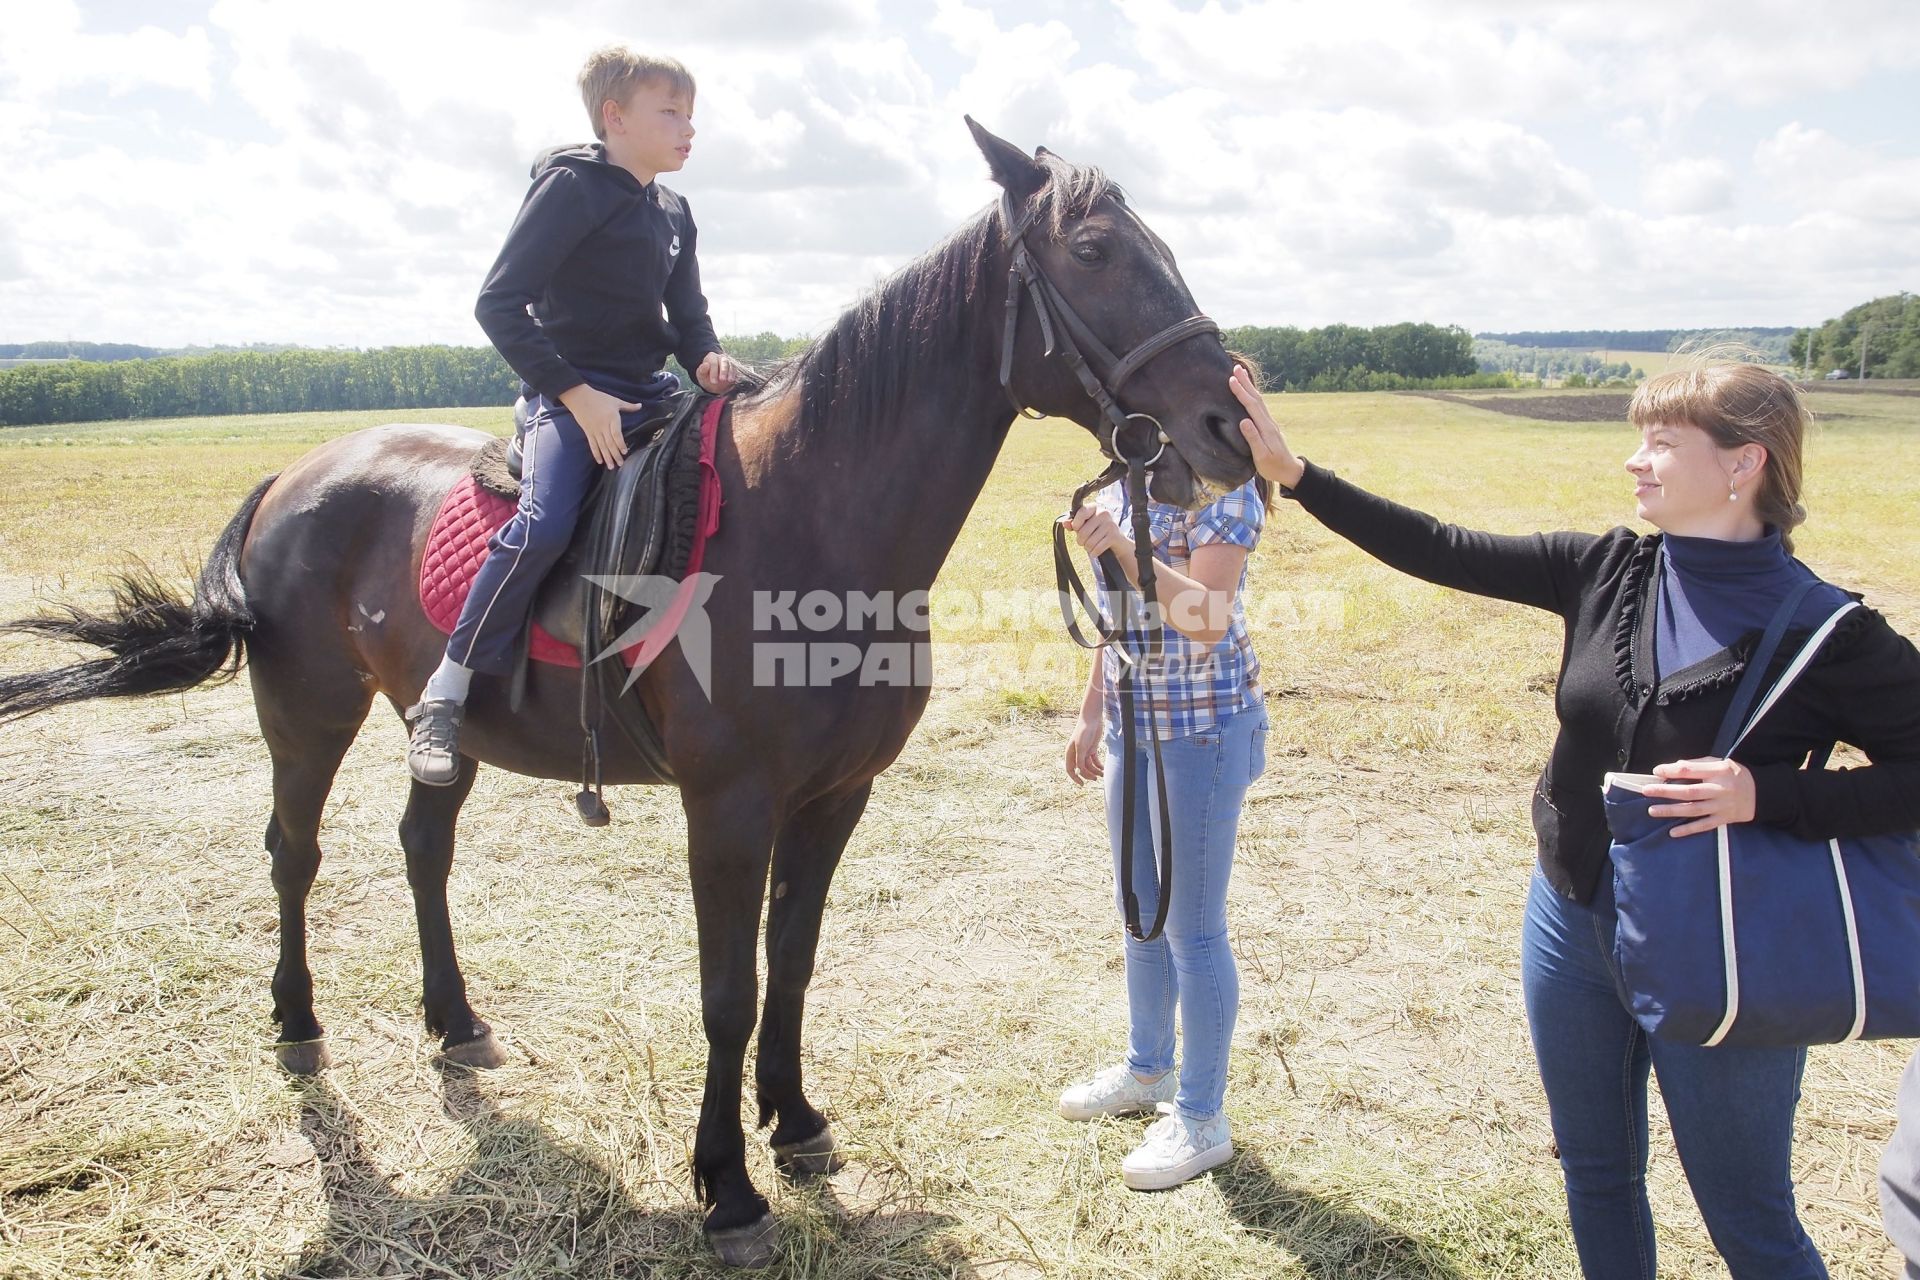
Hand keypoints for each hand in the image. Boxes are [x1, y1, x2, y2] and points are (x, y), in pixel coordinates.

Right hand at [558, 384, 642, 468]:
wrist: (579, 397)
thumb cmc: (598, 398)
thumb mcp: (615, 401)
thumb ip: (628, 406)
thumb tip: (640, 406)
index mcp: (611, 418)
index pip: (616, 434)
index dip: (620, 444)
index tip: (625, 451)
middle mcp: (603, 426)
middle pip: (610, 443)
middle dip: (615, 454)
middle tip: (620, 464)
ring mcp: (595, 430)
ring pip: (602, 446)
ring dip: (607, 457)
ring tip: (611, 466)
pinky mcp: (588, 432)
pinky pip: (592, 445)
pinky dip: (596, 453)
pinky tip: (600, 461)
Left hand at [696, 351, 743, 393]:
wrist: (714, 382)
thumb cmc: (706, 377)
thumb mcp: (701, 375)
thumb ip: (702, 370)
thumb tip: (706, 365)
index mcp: (711, 357)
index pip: (713, 363)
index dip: (714, 372)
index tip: (713, 381)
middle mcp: (721, 357)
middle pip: (724, 362)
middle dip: (723, 371)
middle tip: (722, 380)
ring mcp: (728, 361)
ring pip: (731, 365)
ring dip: (730, 372)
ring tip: (729, 380)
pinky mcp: (733, 367)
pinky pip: (735, 369)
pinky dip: (734, 374)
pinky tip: (732, 380)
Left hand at [1059, 505, 1137, 584]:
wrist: (1117, 542)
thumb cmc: (1097, 532)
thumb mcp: (1084, 526)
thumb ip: (1073, 524)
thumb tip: (1065, 523)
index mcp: (1095, 507)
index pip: (1082, 512)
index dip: (1076, 523)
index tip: (1076, 528)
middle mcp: (1104, 513)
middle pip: (1083, 531)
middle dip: (1081, 541)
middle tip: (1084, 541)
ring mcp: (1110, 525)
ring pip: (1089, 542)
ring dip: (1087, 548)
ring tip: (1091, 546)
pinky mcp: (1114, 536)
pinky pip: (1097, 548)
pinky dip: (1094, 553)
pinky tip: (1095, 551)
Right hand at [1066, 715, 1104, 784]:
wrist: (1092, 719)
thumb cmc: (1084, 731)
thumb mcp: (1081, 746)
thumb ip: (1080, 759)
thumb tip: (1079, 771)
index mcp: (1070, 753)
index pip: (1070, 770)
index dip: (1075, 778)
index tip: (1082, 784)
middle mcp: (1076, 754)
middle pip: (1081, 769)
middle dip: (1088, 775)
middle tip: (1096, 779)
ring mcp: (1084, 751)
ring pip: (1089, 766)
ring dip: (1095, 771)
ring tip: (1102, 775)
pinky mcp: (1092, 748)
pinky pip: (1094, 761)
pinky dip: (1098, 765)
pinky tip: (1103, 768)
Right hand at [1229, 365, 1304, 487]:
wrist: (1289, 470)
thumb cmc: (1273, 466)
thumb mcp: (1262, 456)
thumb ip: (1253, 438)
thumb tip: (1244, 421)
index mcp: (1265, 428)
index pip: (1252, 406)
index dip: (1241, 392)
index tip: (1231, 380)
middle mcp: (1268, 422)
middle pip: (1256, 398)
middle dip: (1246, 383)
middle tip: (1235, 368)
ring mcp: (1269, 423)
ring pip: (1258, 400)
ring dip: (1249, 386)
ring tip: (1241, 374)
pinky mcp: (1268, 425)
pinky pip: (1259, 406)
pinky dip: (1252, 395)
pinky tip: (1249, 393)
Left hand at [1641, 757, 1756, 837]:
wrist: (1761, 793)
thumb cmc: (1735, 775)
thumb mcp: (1720, 763)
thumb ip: (1698, 764)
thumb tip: (1675, 767)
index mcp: (1718, 772)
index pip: (1691, 770)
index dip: (1672, 771)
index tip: (1656, 771)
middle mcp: (1720, 789)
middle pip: (1689, 791)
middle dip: (1666, 791)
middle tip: (1646, 791)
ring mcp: (1722, 806)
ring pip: (1693, 810)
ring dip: (1671, 811)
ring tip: (1652, 811)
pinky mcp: (1724, 819)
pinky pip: (1704, 825)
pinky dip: (1688, 829)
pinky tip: (1672, 832)